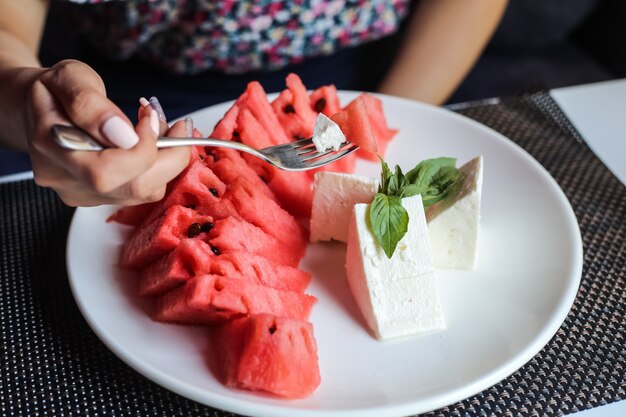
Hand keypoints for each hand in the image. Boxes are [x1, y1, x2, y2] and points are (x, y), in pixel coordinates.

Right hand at [22, 59, 189, 206]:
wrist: (35, 108)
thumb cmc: (53, 90)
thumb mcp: (69, 78)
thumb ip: (91, 105)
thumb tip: (125, 135)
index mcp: (52, 148)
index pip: (105, 172)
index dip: (142, 149)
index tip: (151, 116)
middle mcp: (67, 180)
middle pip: (134, 188)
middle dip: (169, 156)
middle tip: (176, 125)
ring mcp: (84, 193)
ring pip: (145, 192)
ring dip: (167, 161)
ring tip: (160, 127)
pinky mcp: (100, 197)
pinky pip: (142, 190)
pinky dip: (158, 167)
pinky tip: (151, 142)